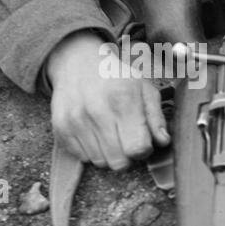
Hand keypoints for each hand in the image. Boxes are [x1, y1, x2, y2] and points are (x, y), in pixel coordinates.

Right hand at [46, 31, 169, 169]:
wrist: (77, 62)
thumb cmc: (115, 77)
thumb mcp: (143, 88)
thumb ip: (156, 117)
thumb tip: (163, 141)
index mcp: (123, 99)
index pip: (137, 148)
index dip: (144, 149)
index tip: (142, 139)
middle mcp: (97, 111)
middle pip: (119, 162)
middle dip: (127, 155)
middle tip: (126, 138)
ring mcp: (76, 121)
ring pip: (100, 163)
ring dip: (109, 154)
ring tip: (109, 133)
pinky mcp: (61, 128)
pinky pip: (82, 158)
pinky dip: (91, 150)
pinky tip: (94, 132)